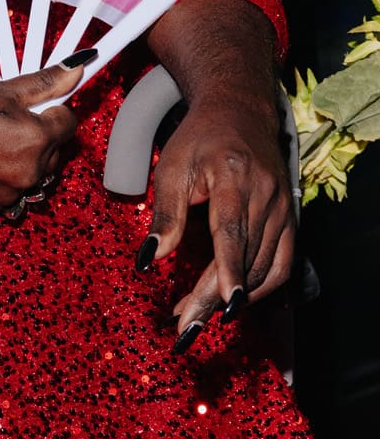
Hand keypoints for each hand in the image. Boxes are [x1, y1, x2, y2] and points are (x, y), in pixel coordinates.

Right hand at [0, 62, 82, 219]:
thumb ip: (41, 83)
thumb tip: (74, 70)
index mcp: (35, 139)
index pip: (68, 122)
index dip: (54, 108)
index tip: (41, 103)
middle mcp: (29, 172)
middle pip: (54, 152)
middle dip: (39, 136)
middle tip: (6, 120)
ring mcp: (10, 195)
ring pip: (31, 174)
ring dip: (20, 160)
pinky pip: (8, 193)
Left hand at [139, 92, 293, 348]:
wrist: (239, 112)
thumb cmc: (199, 139)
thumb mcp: (172, 167)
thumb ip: (165, 214)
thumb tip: (149, 259)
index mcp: (232, 176)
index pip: (232, 230)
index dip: (229, 270)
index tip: (225, 303)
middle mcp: (265, 194)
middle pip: (244, 257)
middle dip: (215, 296)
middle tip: (186, 326)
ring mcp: (282, 207)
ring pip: (263, 266)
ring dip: (233, 298)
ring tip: (197, 317)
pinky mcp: (289, 217)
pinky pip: (281, 263)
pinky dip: (261, 287)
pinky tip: (235, 302)